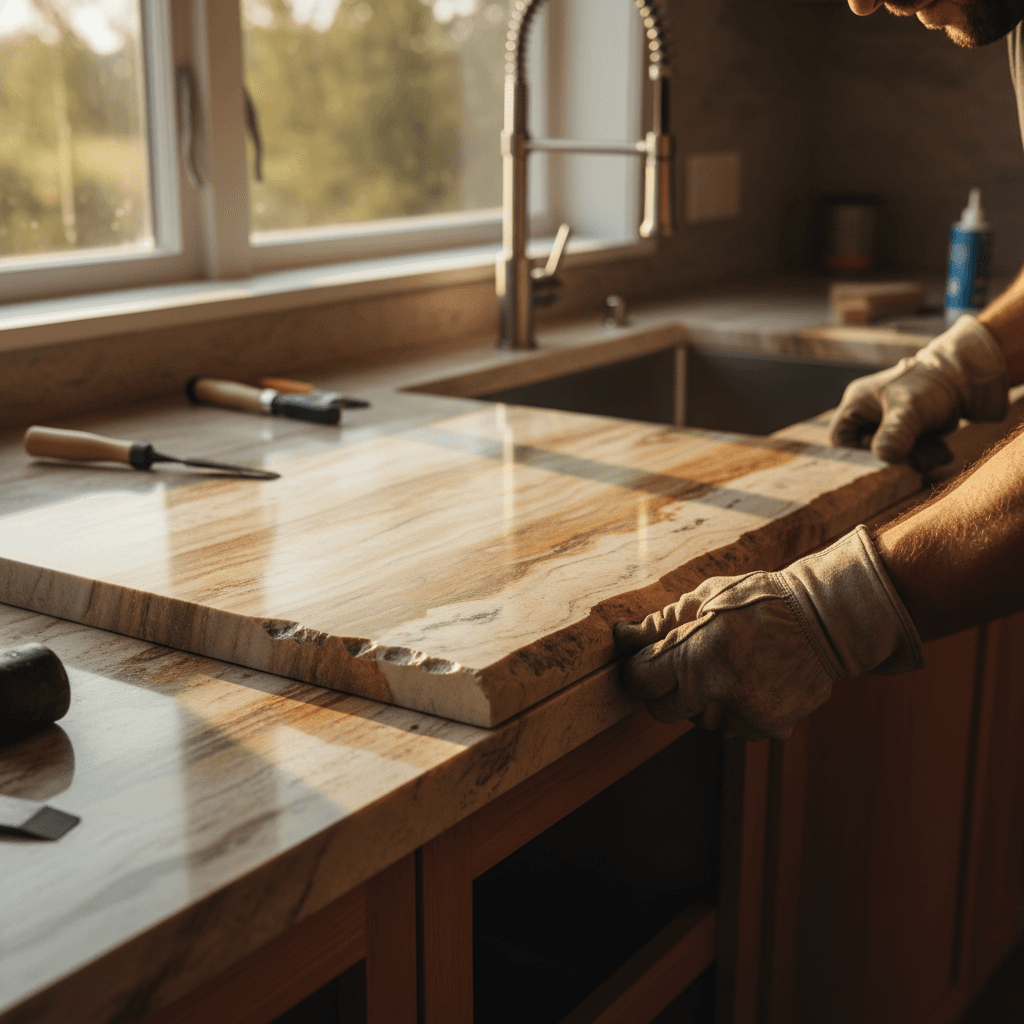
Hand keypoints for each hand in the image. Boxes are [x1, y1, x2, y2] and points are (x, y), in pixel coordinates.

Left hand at [613, 527, 922, 739]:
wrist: (825, 621)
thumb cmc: (758, 601)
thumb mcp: (704, 598)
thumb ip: (661, 623)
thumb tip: (624, 637)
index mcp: (695, 659)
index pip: (640, 681)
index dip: (637, 669)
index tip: (643, 658)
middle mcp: (717, 695)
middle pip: (662, 711)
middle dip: (664, 689)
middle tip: (682, 662)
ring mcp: (744, 716)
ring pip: (698, 720)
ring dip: (701, 700)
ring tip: (727, 665)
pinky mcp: (768, 729)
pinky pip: (732, 727)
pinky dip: (733, 709)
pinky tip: (751, 679)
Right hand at [829, 315, 1007, 471]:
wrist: (962, 380)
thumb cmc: (930, 386)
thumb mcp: (910, 409)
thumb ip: (896, 432)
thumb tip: (883, 456)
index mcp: (855, 405)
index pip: (839, 438)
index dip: (858, 452)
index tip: (884, 453)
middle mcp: (866, 416)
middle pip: (868, 452)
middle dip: (898, 458)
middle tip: (922, 457)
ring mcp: (884, 427)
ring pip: (891, 457)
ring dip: (915, 459)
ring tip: (937, 451)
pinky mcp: (903, 435)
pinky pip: (906, 455)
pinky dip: (923, 457)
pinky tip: (940, 450)